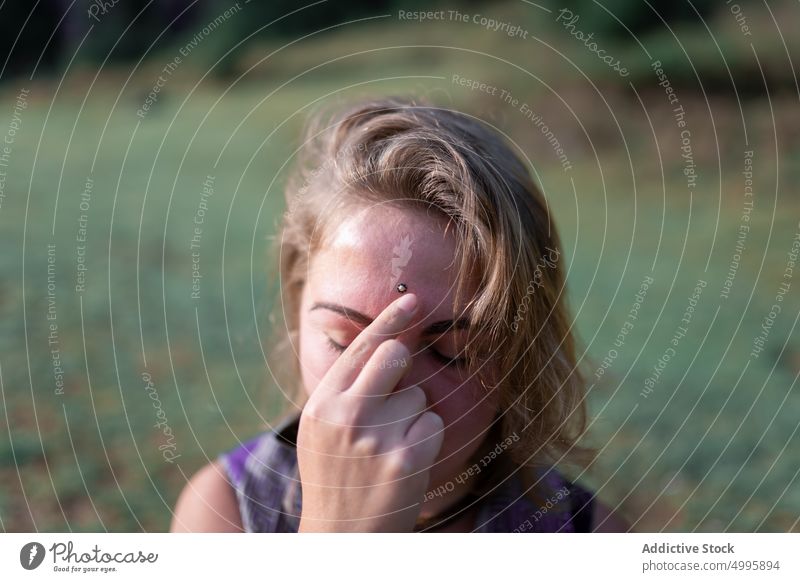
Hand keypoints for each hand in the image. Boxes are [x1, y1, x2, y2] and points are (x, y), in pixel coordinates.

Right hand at [296, 293, 443, 531]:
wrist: (340, 539)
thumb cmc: (334, 477)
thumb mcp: (321, 429)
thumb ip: (343, 389)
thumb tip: (382, 344)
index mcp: (323, 403)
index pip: (361, 347)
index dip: (390, 319)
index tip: (414, 299)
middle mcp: (346, 414)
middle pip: (396, 356)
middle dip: (403, 369)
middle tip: (392, 400)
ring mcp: (376, 437)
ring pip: (418, 395)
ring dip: (411, 418)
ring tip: (387, 450)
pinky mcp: (405, 459)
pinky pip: (432, 423)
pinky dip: (425, 440)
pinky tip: (403, 463)